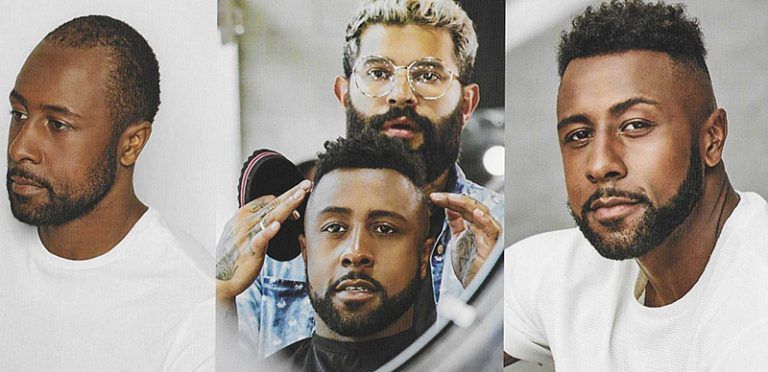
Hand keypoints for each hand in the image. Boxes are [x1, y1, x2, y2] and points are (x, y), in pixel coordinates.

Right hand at [216, 179, 311, 299]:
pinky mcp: (250, 251)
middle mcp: (245, 222)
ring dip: (286, 205)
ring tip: (300, 196)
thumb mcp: (243, 233)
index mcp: (243, 215)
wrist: (220, 278)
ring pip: (270, 217)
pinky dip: (268, 231)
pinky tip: (277, 225)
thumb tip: (276, 218)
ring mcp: (247, 235)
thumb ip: (258, 223)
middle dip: (291, 193)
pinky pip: (260, 239)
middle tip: (307, 184)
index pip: (268, 200)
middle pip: (273, 204)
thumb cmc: (234, 256)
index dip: (285, 198)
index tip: (300, 198)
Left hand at [429, 192, 500, 284]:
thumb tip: (449, 207)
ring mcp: (490, 235)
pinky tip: (475, 213)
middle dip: (454, 199)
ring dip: (465, 204)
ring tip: (451, 199)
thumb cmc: (470, 267)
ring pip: (481, 213)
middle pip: (472, 206)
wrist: (473, 286)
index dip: (449, 200)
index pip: (464, 206)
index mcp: (477, 225)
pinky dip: (485, 220)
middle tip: (438, 197)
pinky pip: (492, 229)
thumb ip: (456, 223)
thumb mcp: (458, 239)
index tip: (434, 198)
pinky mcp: (495, 245)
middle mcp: (485, 227)